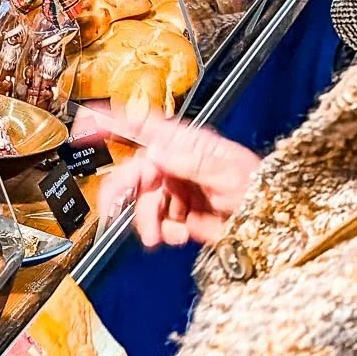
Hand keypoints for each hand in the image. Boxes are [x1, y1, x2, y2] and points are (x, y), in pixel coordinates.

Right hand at [94, 109, 260, 247]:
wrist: (271, 223)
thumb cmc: (260, 186)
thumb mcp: (227, 168)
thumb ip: (190, 159)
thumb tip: (157, 153)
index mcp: (184, 143)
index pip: (141, 125)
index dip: (110, 120)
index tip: (85, 120)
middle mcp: (175, 164)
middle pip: (133, 172)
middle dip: (122, 192)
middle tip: (112, 210)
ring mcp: (175, 189)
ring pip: (142, 203)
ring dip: (148, 221)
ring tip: (163, 235)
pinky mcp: (179, 215)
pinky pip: (157, 223)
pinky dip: (165, 233)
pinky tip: (181, 234)